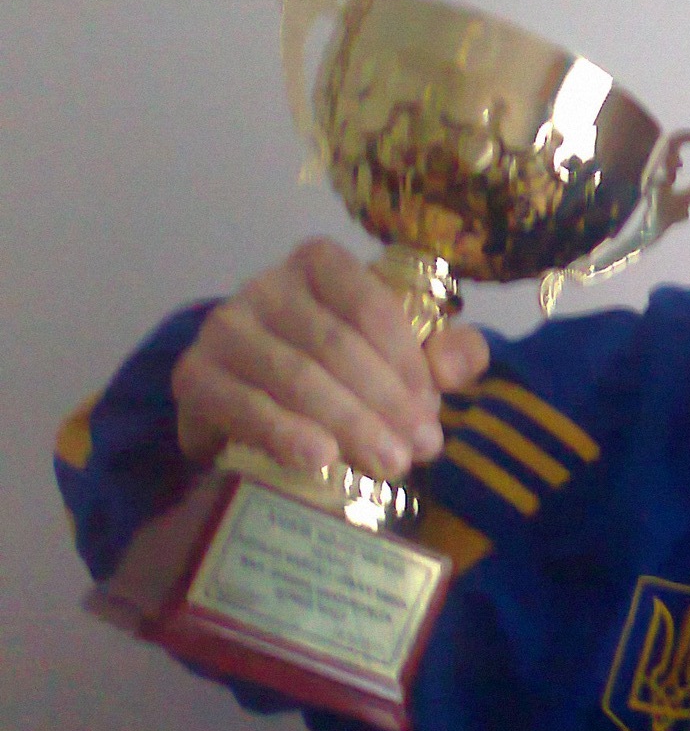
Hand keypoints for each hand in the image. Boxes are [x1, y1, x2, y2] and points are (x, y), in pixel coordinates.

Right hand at [170, 237, 490, 480]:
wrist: (248, 402)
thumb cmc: (339, 370)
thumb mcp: (402, 353)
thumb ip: (447, 350)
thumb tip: (453, 367)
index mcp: (321, 265)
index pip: (372, 307)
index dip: (408, 365)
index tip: (433, 413)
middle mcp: (267, 285)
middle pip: (337, 346)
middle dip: (386, 403)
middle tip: (418, 452)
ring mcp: (225, 328)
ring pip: (298, 377)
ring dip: (349, 425)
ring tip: (389, 465)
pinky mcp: (195, 376)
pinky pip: (245, 406)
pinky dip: (285, 433)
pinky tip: (319, 459)